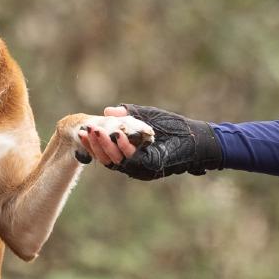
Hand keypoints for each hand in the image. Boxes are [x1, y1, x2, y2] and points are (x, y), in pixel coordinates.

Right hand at [78, 104, 222, 179]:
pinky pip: (133, 160)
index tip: (82, 129)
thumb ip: (128, 114)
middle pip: (106, 159)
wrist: (197, 137)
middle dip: (94, 144)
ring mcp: (141, 167)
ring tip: (98, 130)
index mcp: (129, 153)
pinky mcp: (151, 166)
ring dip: (105, 146)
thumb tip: (107, 111)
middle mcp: (132, 163)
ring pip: (116, 161)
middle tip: (86, 130)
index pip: (105, 151)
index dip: (92, 142)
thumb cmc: (174, 127)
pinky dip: (124, 147)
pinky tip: (119, 134)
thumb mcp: (147, 116)